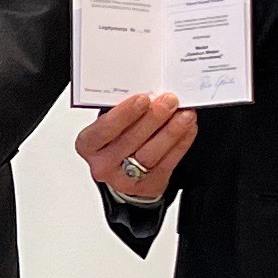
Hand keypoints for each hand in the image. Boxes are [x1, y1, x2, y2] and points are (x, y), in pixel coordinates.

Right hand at [76, 91, 198, 204]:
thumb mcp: (109, 122)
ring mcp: (126, 178)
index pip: (104, 129)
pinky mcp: (149, 185)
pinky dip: (181, 143)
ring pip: (151, 154)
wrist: (122, 172)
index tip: (143, 99)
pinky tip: (187, 128)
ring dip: (171, 132)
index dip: (124, 114)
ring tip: (184, 115)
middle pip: (131, 141)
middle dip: (153, 118)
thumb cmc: (114, 140)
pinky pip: (168, 163)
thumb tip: (149, 92)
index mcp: (89, 144)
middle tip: (169, 102)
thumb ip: (122, 110)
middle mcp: (104, 164)